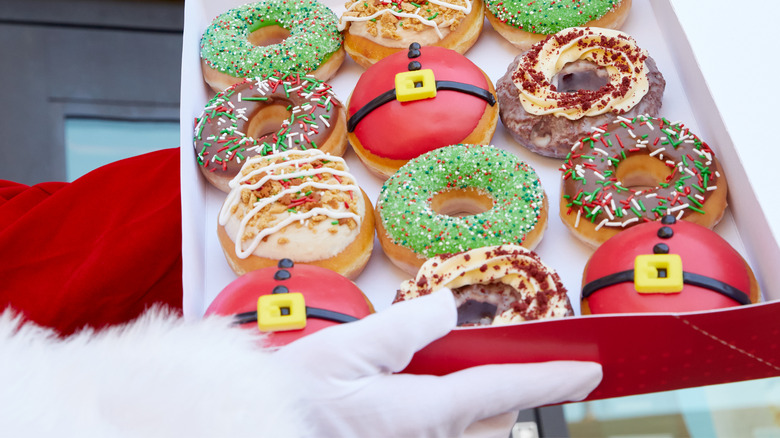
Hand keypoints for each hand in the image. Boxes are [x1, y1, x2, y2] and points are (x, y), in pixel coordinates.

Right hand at [273, 288, 602, 436]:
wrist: (260, 429)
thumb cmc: (296, 398)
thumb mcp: (346, 349)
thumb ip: (406, 326)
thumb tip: (449, 308)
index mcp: (420, 413)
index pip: (503, 390)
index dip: (551, 377)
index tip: (590, 369)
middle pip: (496, 419)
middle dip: (505, 389)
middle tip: (490, 354)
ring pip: (475, 434)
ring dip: (478, 407)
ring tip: (437, 376)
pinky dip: (455, 419)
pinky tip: (411, 396)